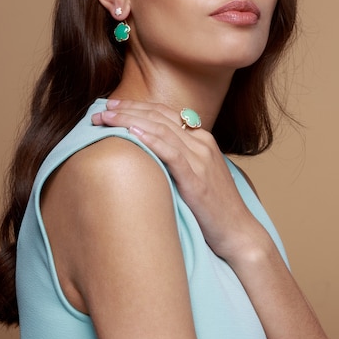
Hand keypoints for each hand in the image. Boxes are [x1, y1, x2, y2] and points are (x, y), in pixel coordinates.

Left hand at [91, 99, 256, 260]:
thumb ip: (177, 159)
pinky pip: (171, 153)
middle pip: (159, 117)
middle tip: (101, 110)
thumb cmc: (212, 207)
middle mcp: (201, 143)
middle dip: (127, 110)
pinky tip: (131, 133)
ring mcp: (200, 159)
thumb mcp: (195, 174)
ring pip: (161, 129)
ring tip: (106, 119)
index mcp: (201, 139)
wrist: (238, 232)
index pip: (164, 113)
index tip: (112, 106)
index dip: (137, 106)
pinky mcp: (197, 179)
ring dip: (130, 120)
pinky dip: (150, 140)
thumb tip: (144, 153)